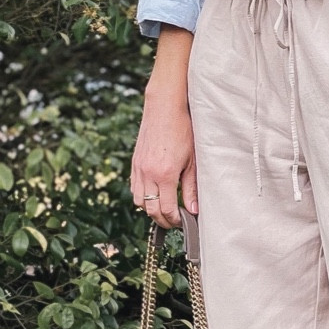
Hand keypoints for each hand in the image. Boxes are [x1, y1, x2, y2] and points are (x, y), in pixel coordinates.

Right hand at [131, 27, 196, 227]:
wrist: (165, 106)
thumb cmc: (183, 129)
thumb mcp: (193, 160)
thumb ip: (192, 186)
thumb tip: (194, 209)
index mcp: (165, 175)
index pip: (166, 210)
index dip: (175, 221)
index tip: (184, 222)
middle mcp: (148, 174)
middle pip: (151, 210)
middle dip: (163, 220)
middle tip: (176, 221)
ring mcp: (138, 168)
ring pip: (139, 202)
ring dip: (151, 209)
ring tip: (165, 209)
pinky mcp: (134, 162)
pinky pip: (134, 188)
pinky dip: (142, 197)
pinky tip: (154, 194)